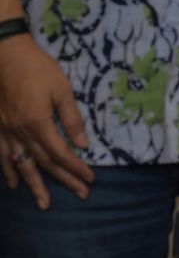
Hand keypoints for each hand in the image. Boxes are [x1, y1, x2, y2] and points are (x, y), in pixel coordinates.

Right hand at [0, 34, 93, 207]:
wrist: (4, 54)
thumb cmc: (37, 68)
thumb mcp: (62, 90)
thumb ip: (71, 118)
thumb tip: (82, 144)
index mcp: (38, 123)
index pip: (61, 154)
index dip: (76, 168)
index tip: (91, 179)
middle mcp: (20, 132)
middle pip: (44, 163)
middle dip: (64, 180)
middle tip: (81, 194)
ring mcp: (5, 132)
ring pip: (22, 164)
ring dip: (35, 185)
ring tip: (44, 203)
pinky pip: (2, 155)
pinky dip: (9, 170)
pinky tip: (14, 183)